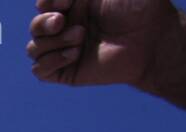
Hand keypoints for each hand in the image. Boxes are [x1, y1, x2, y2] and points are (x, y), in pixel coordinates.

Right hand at [28, 0, 177, 87]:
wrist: (152, 39)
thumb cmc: (139, 7)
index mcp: (74, 6)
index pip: (43, 5)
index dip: (46, 3)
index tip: (67, 2)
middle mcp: (67, 28)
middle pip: (34, 27)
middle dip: (43, 24)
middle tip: (62, 21)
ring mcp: (65, 50)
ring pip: (34, 48)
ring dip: (53, 42)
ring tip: (80, 37)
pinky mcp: (67, 71)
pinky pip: (39, 70)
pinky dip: (51, 61)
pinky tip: (74, 54)